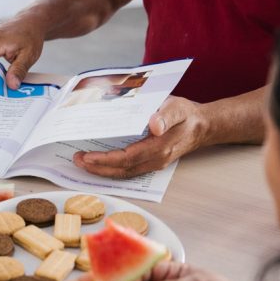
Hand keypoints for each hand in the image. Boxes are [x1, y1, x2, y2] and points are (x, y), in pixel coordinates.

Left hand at [73, 96, 206, 177]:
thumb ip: (166, 116)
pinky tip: (99, 163)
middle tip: (77, 159)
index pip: (127, 158)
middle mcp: (155, 159)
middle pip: (122, 169)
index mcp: (159, 146)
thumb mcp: (178, 108)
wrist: (201, 126)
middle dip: (97, 167)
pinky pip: (129, 170)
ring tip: (83, 162)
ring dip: (102, 170)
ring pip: (124, 172)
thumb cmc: (187, 115)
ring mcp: (153, 163)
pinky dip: (111, 168)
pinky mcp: (151, 162)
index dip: (106, 159)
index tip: (88, 156)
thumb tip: (153, 125)